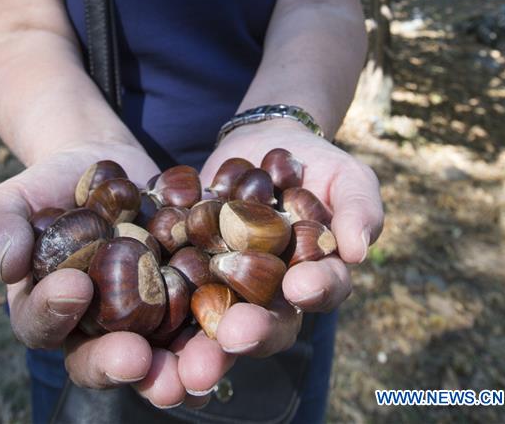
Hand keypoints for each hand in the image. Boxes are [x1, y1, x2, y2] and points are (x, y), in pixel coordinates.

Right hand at [0, 142, 214, 407]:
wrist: (100, 163)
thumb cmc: (47, 186)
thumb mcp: (11, 198)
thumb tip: (7, 265)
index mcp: (48, 312)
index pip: (45, 326)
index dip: (57, 315)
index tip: (75, 288)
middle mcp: (97, 329)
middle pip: (111, 360)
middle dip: (131, 369)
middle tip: (148, 365)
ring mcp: (145, 315)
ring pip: (165, 354)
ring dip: (186, 366)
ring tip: (203, 367)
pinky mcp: (185, 292)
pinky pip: (204, 315)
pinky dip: (222, 324)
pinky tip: (241, 327)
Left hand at [170, 123, 382, 390]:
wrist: (265, 143)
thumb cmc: (319, 166)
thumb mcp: (348, 177)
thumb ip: (360, 209)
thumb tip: (357, 250)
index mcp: (316, 278)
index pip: (321, 290)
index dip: (314, 289)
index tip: (300, 285)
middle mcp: (272, 294)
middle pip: (264, 323)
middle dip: (250, 333)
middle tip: (234, 335)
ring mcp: (228, 284)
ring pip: (216, 323)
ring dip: (202, 346)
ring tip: (187, 361)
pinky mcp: (189, 266)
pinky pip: (174, 288)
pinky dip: (161, 302)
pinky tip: (144, 310)